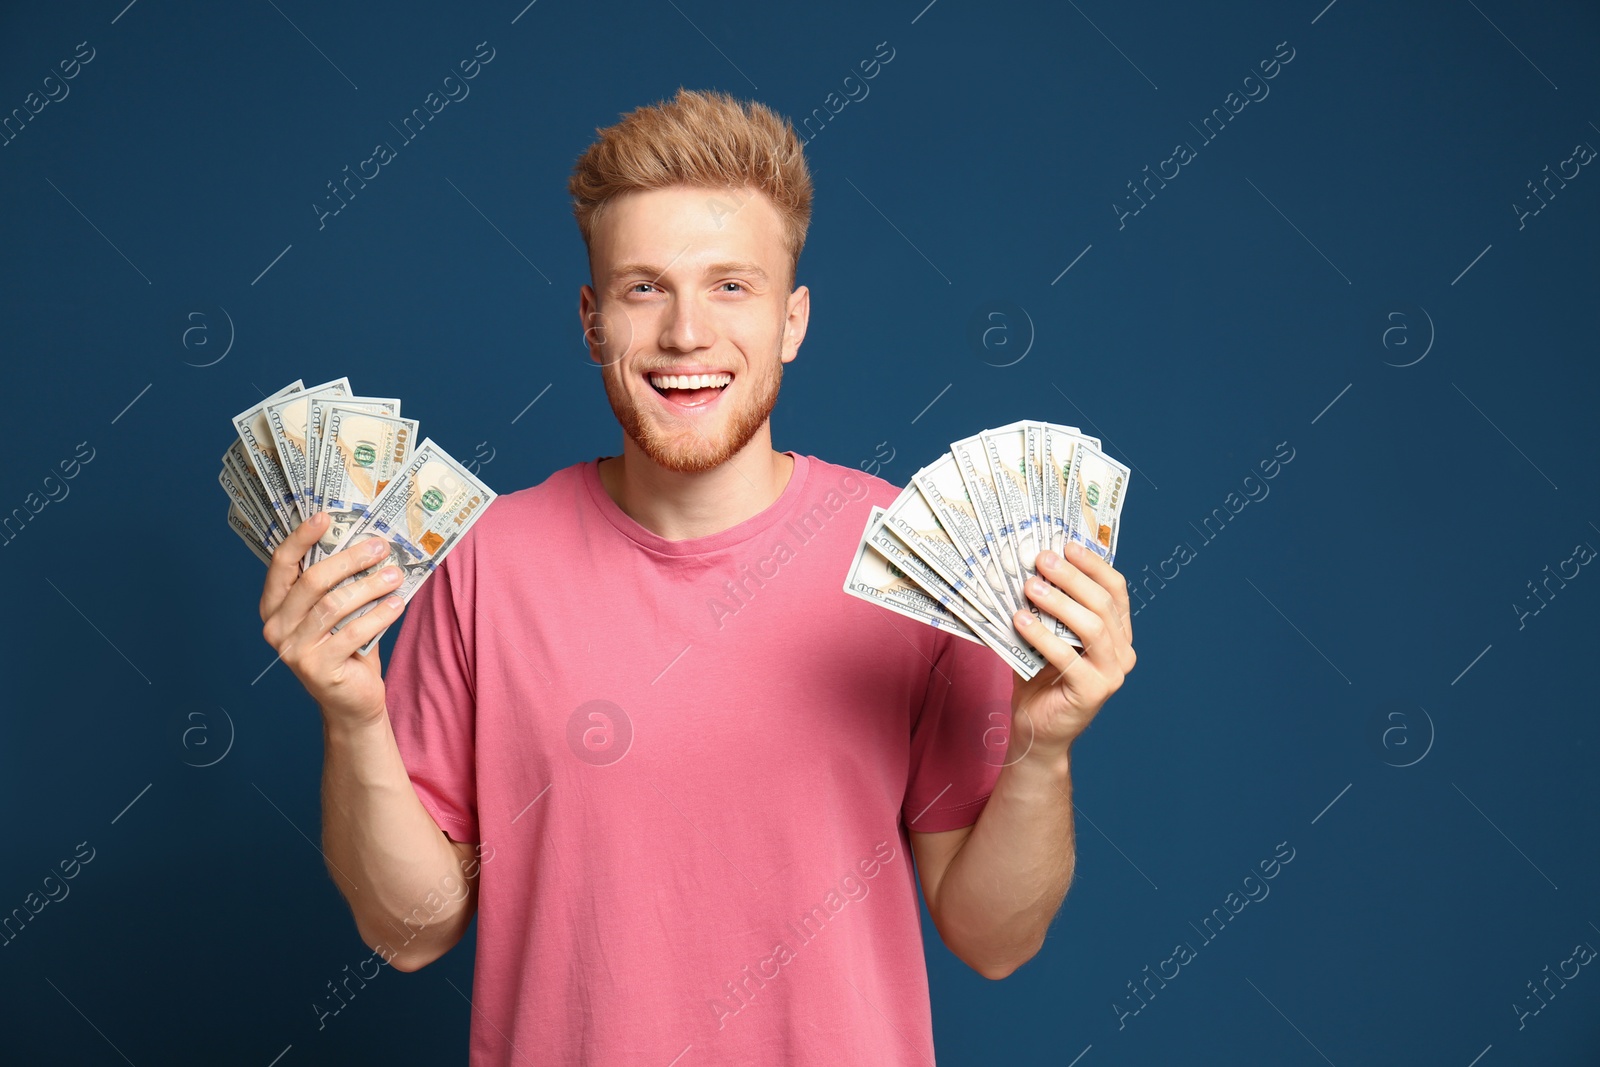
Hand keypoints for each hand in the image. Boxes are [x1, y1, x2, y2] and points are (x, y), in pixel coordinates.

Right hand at [259, 512, 405, 729]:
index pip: (282, 564)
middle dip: (350, 559)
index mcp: (274, 607)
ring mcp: (292, 650)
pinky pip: (352, 631)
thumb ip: (341, 583)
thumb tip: (369, 541)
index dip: (301, 537)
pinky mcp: (316, 668)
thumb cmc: (346, 648)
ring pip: (334, 605)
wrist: (352, 701)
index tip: (325, 515)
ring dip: (369, 586)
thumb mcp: (338, 612)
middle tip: (380, 547)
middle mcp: (275, 627)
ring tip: (395, 575)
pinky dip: (379, 614)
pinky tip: (397, 604)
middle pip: (312, 581)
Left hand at [1008, 541, 1136, 755]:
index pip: (1115, 589)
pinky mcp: (1093, 693)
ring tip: (1029, 587)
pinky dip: (1042, 636)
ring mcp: (1112, 674)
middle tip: (1041, 559)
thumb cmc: (1040, 678)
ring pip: (1091, 627)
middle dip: (1071, 577)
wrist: (1037, 730)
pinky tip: (1020, 621)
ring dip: (1059, 602)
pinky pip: (1068, 657)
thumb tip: (1029, 566)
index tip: (1066, 545)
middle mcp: (1122, 651)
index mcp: (1117, 632)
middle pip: (1102, 603)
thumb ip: (1048, 607)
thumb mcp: (1046, 635)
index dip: (1093, 564)